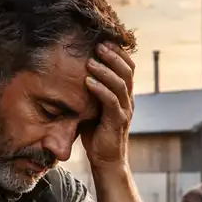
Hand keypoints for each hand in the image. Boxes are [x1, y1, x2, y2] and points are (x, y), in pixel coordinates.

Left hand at [82, 43, 135, 169]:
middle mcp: (128, 100)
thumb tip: (73, 73)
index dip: (118, 53)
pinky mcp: (117, 122)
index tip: (104, 40)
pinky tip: (88, 82)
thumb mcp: (94, 107)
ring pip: (120, 85)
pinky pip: (111, 102)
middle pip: (127, 72)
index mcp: (125, 95)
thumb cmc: (98, 134)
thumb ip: (91, 92)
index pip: (128, 68)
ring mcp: (125, 111)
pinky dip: (100, 90)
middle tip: (98, 45)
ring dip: (105, 71)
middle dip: (113, 56)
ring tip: (91, 61)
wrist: (107, 161)